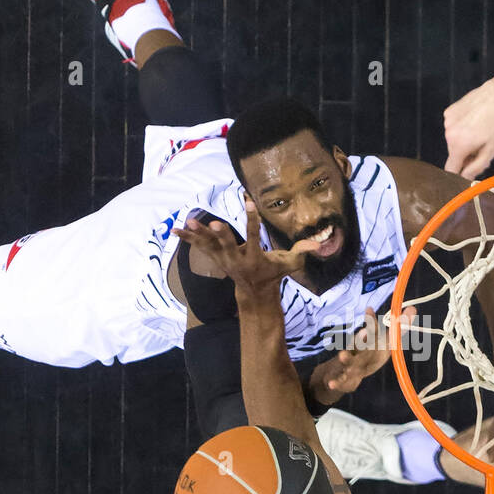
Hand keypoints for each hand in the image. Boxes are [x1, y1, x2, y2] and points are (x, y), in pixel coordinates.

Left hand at [171, 195, 318, 292]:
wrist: (255, 291)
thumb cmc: (274, 273)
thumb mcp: (289, 264)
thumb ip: (301, 252)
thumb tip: (318, 243)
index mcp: (255, 258)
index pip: (254, 236)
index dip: (252, 220)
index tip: (249, 202)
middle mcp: (237, 259)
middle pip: (227, 245)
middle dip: (221, 235)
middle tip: (214, 223)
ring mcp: (223, 260)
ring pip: (209, 245)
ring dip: (198, 234)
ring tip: (188, 221)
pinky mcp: (215, 258)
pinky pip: (199, 247)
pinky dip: (188, 238)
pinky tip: (175, 229)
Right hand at [309, 306, 417, 403]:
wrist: (342, 372)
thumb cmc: (368, 355)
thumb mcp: (383, 343)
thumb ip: (398, 329)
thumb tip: (413, 309)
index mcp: (368, 341)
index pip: (372, 330)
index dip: (372, 322)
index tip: (371, 310)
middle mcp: (358, 350)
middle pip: (360, 344)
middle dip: (362, 338)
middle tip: (364, 331)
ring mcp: (349, 364)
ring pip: (348, 360)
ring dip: (346, 358)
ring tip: (343, 355)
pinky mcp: (343, 378)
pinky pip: (340, 381)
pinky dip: (336, 382)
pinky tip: (332, 384)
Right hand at [443, 71, 493, 179]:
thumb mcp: (492, 149)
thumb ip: (477, 167)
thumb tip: (465, 177)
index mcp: (458, 145)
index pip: (450, 169)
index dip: (460, 173)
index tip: (468, 173)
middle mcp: (448, 133)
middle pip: (453, 154)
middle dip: (466, 155)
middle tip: (483, 148)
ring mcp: (447, 121)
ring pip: (454, 140)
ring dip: (464, 140)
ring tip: (481, 130)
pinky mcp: (449, 111)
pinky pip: (453, 126)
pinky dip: (462, 127)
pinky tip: (475, 120)